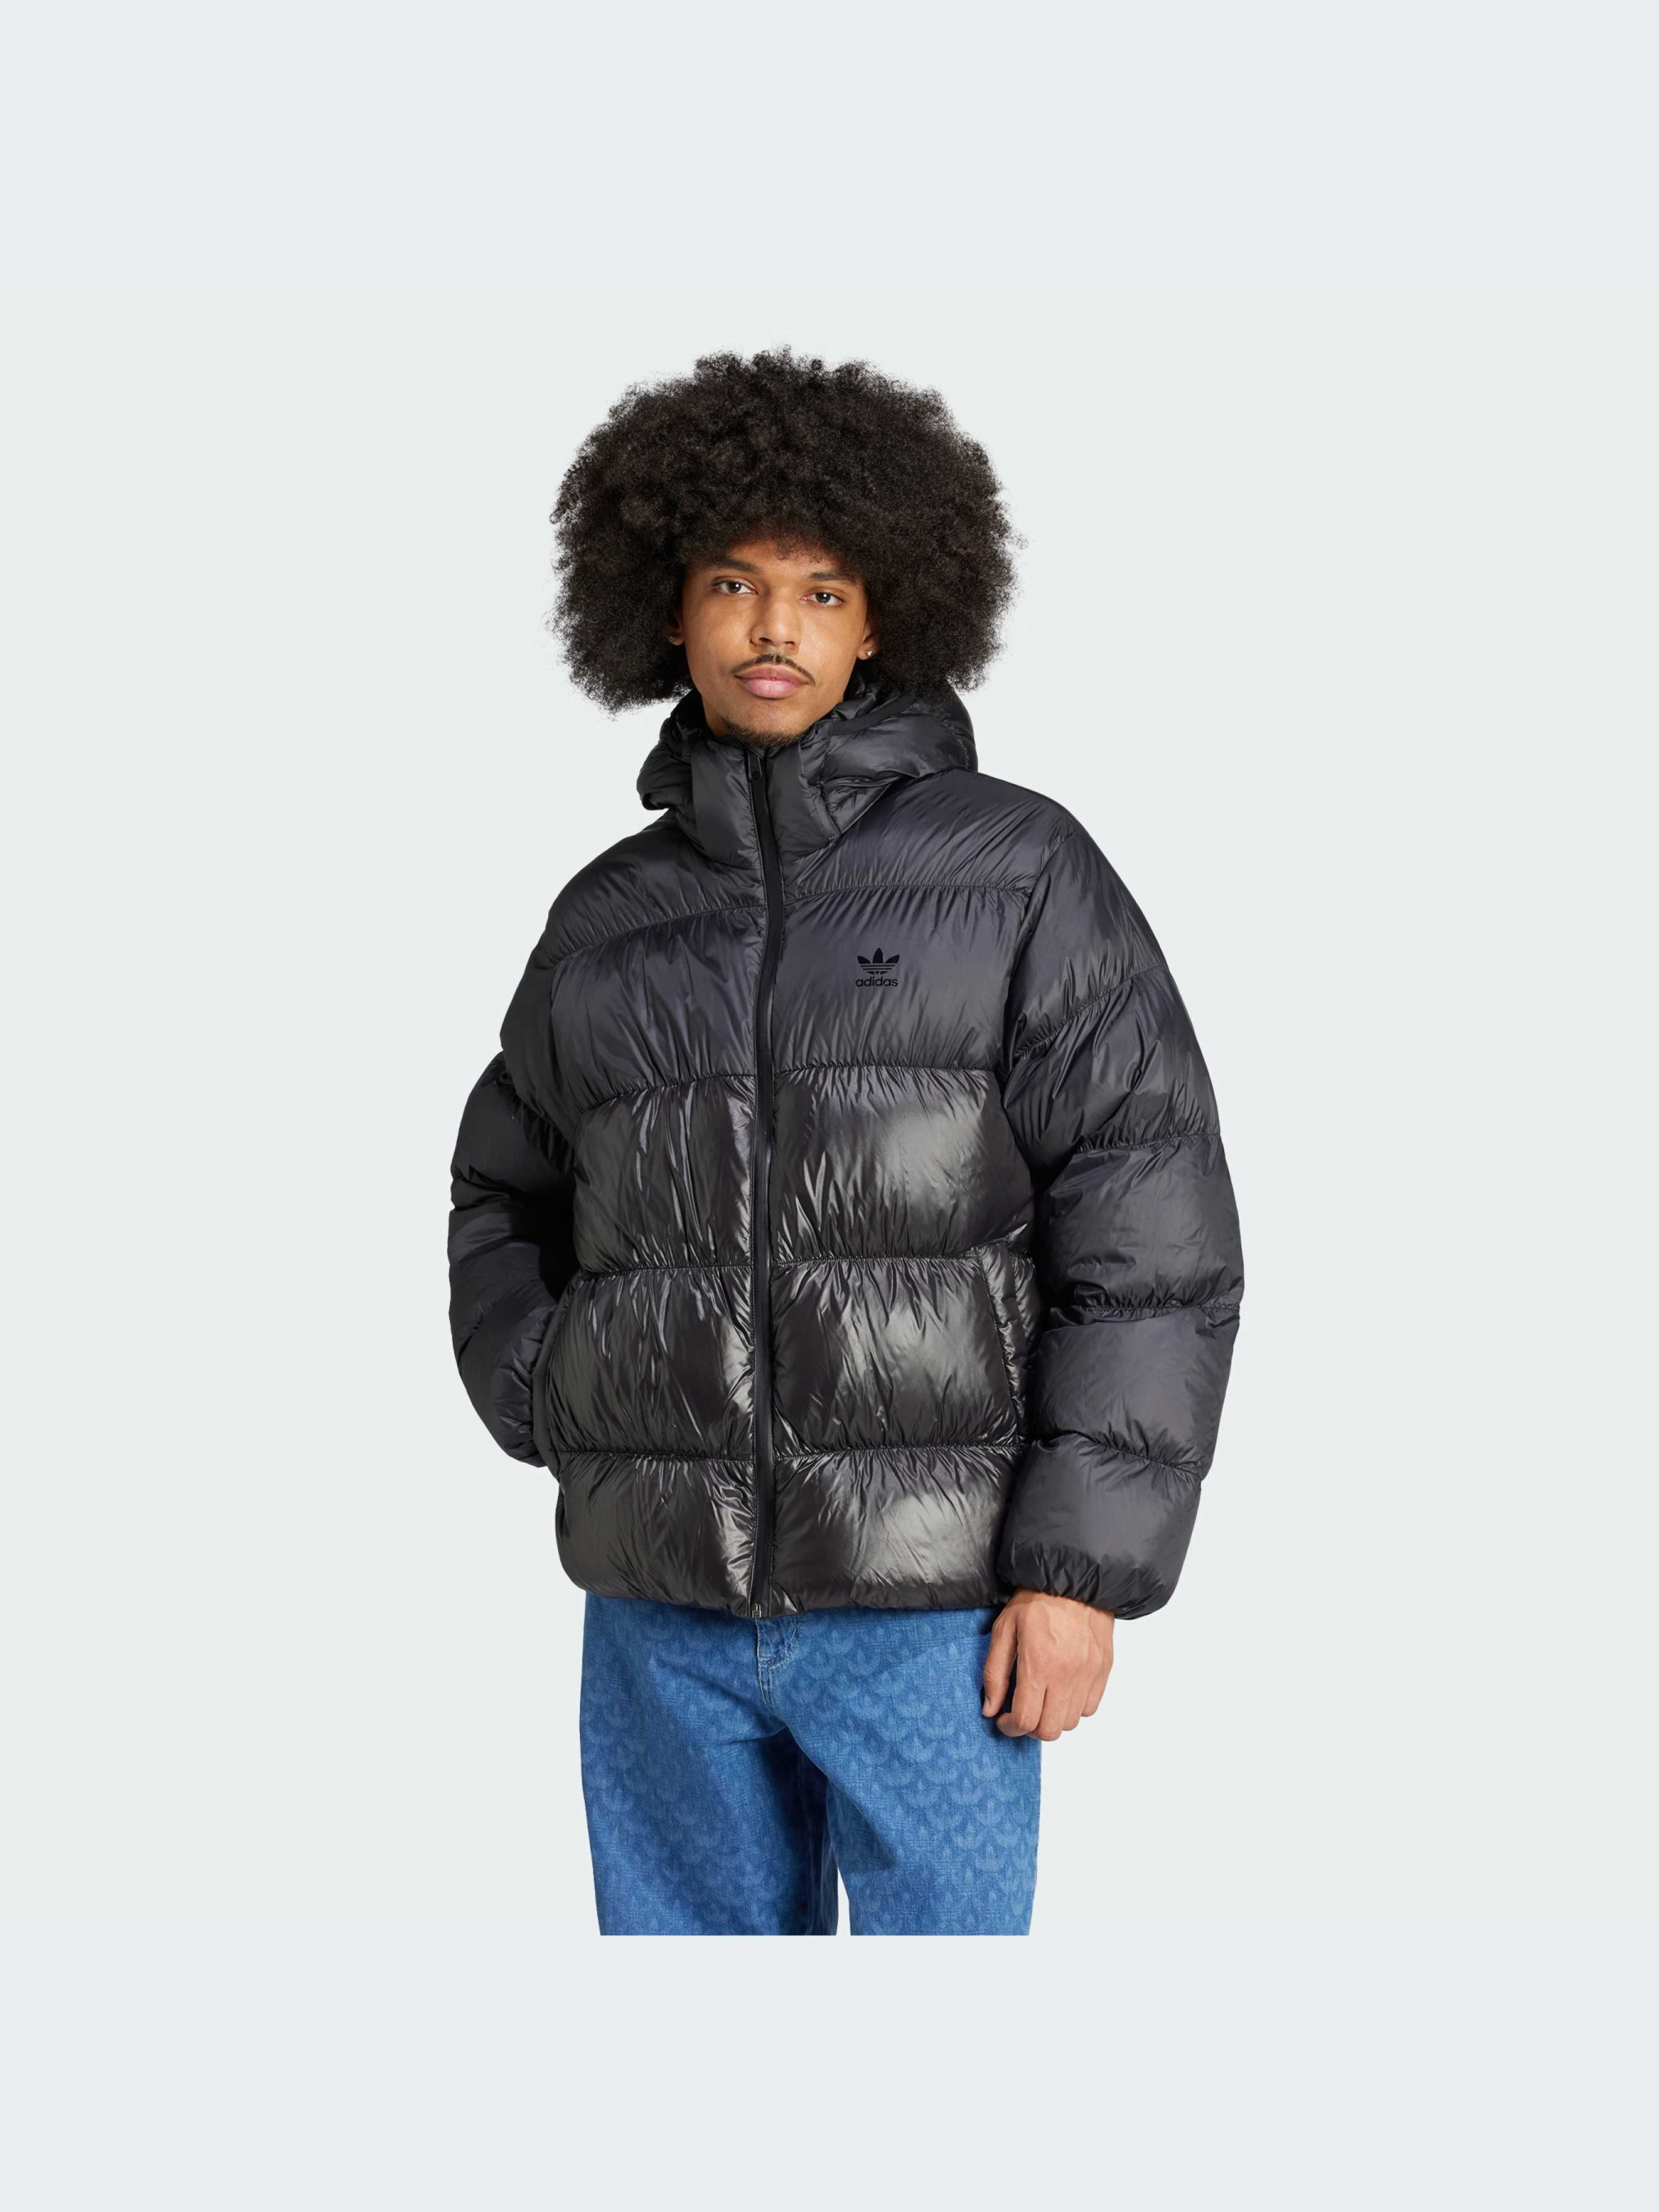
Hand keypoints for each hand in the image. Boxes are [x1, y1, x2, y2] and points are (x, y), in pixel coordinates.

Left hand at [982, 1588, 1114, 1738]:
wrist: (1074, 1578)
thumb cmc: (1036, 1600)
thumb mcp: (1004, 1629)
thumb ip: (994, 1673)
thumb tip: (989, 1708)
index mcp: (1038, 1665)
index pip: (1025, 1720)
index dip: (1010, 1727)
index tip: (1003, 1720)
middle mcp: (1067, 1674)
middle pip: (1049, 1730)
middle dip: (1031, 1728)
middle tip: (1022, 1712)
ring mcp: (1088, 1674)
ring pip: (1070, 1722)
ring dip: (1052, 1718)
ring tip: (1042, 1698)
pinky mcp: (1103, 1670)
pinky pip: (1089, 1707)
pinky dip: (1074, 1707)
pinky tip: (1062, 1690)